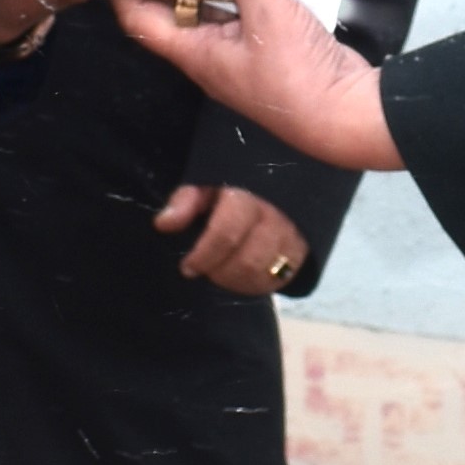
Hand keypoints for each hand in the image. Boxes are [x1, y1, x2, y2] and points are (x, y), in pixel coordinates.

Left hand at [117, 0, 400, 170]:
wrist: (344, 113)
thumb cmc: (298, 75)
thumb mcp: (269, 14)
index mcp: (195, 54)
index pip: (140, 22)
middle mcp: (209, 55)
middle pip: (174, 10)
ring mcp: (238, 52)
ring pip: (212, 8)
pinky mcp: (267, 47)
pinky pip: (244, 11)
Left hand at [156, 180, 311, 291]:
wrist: (278, 179)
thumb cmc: (231, 184)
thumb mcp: (205, 182)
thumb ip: (186, 201)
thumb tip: (163, 224)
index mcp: (248, 195)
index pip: (227, 233)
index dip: (204, 255)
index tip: (187, 267)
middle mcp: (276, 216)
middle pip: (248, 261)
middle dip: (219, 272)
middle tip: (205, 268)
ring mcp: (293, 236)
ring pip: (265, 275)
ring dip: (235, 281)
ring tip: (220, 271)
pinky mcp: (301, 252)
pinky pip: (279, 282)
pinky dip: (254, 286)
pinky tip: (238, 276)